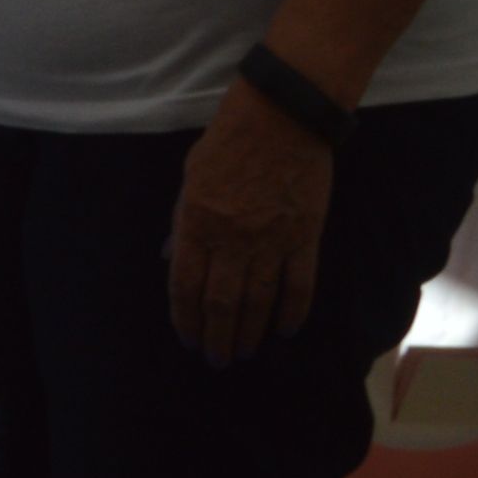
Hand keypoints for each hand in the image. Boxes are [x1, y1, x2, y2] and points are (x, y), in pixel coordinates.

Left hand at [169, 79, 334, 364]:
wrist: (283, 117)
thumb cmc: (228, 143)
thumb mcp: (189, 179)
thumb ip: (181, 223)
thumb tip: (171, 259)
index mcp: (196, 224)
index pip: (185, 286)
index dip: (184, 318)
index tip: (186, 338)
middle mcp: (231, 240)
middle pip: (221, 303)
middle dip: (216, 337)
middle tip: (216, 359)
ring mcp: (271, 241)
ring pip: (258, 302)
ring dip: (249, 333)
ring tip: (243, 353)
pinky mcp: (306, 237)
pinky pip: (300, 285)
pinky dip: (293, 312)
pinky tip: (285, 332)